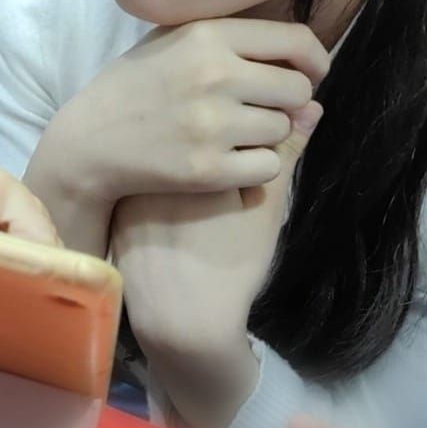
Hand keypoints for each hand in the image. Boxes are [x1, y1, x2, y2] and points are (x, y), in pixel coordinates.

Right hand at [31, 19, 328, 215]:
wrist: (88, 142)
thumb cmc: (134, 87)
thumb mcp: (172, 41)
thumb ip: (234, 41)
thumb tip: (304, 62)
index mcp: (207, 35)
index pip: (295, 40)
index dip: (315, 60)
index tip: (314, 74)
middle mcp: (214, 75)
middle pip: (297, 90)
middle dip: (287, 102)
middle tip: (261, 110)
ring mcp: (212, 124)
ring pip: (284, 130)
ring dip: (268, 136)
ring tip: (234, 135)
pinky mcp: (208, 168)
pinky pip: (268, 167)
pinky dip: (256, 168)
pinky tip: (229, 161)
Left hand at [110, 101, 320, 427]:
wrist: (183, 321)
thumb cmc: (231, 266)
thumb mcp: (265, 209)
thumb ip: (285, 154)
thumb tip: (311, 105)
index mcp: (197, 157)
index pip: (221, 114)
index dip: (241, 128)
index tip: (248, 161)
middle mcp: (157, 164)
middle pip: (187, 129)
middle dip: (211, 140)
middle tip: (223, 197)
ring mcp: (130, 185)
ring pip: (163, 153)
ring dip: (184, 160)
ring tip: (201, 209)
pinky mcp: (116, 206)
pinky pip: (141, 179)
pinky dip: (160, 185)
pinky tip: (176, 216)